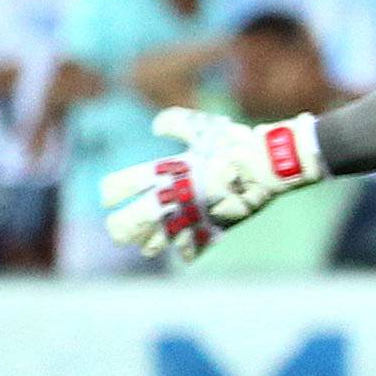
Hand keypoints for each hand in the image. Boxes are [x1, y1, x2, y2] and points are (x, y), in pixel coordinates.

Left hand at [100, 105, 323, 259]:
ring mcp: (192, 216)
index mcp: (167, 171)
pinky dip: (184, 251)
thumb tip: (156, 127)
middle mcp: (174, 196)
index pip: (124, 185)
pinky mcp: (213, 229)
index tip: (108, 197)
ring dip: (147, 243)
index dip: (112, 193)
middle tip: (116, 230)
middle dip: (120, 227)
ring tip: (144, 246)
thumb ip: (175, 124)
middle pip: (132, 221)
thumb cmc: (234, 144)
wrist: (267, 165)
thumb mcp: (202, 128)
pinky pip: (190, 248)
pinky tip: (180, 252)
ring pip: (156, 241)